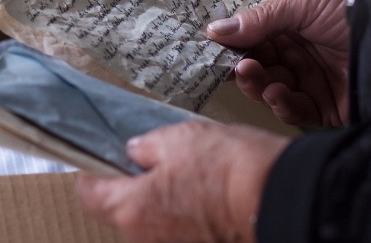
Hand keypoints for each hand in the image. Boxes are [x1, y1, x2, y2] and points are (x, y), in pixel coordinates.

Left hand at [76, 121, 288, 242]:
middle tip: (154, 158)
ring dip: (163, 199)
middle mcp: (145, 238)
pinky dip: (186, 212)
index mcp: (130, 209)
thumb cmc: (226, 167)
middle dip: (134, 184)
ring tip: (189, 173)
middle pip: (122, 209)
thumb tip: (136, 152)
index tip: (105, 155)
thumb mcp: (178, 138)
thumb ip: (146, 146)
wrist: (281, 197)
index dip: (94, 170)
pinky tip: (207, 191)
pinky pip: (180, 229)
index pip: (90, 194)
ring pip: (154, 220)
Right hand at [206, 0, 352, 126]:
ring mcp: (312, 83)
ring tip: (253, 74)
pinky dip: (281, 105)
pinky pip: (295, 111)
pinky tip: (277, 94)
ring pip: (270, 91)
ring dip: (257, 85)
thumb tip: (213, 30)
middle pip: (258, 69)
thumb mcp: (302, 3)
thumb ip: (259, 19)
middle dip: (243, 68)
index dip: (233, 47)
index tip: (212, 50)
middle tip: (235, 65)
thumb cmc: (350, 8)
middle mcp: (300, 56)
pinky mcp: (326, 108)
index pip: (253, 42)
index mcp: (292, 29)